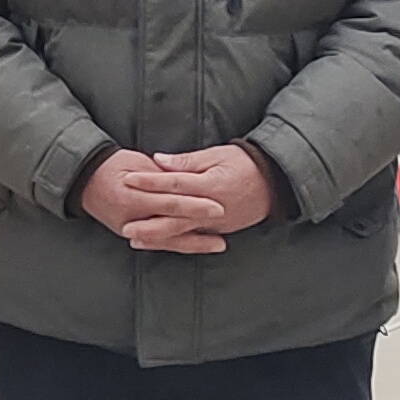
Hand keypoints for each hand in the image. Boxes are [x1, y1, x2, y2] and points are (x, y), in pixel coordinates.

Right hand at [78, 151, 228, 254]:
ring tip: (219, 245)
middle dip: (200, 230)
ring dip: (194, 244)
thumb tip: (187, 179)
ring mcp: (129, 229)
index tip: (218, 207)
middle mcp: (131, 218)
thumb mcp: (138, 163)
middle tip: (225, 232)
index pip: (172, 202)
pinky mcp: (128, 234)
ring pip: (167, 241)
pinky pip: (156, 243)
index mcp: (133, 196)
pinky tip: (193, 246)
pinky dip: (176, 245)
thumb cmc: (112, 165)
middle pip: (173, 226)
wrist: (83, 179)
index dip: (196, 205)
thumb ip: (162, 175)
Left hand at [140, 145, 280, 235]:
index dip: (149, 181)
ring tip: (135, 240)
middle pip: (175, 217)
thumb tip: (158, 160)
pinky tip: (159, 243)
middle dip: (149, 224)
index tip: (127, 179)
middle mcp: (212, 208)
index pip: (174, 184)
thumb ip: (186, 161)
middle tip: (125, 227)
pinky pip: (194, 238)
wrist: (275, 183)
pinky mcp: (220, 230)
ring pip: (183, 233)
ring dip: (158, 238)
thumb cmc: (244, 163)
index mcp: (211, 185)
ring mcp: (217, 222)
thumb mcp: (216, 155)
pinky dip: (175, 241)